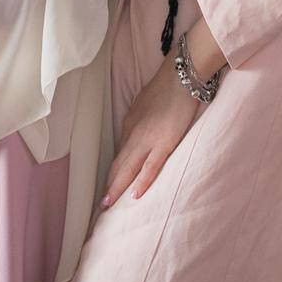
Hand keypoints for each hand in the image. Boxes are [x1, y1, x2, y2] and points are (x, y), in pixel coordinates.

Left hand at [101, 51, 199, 206]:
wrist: (180, 76)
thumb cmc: (166, 88)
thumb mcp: (144, 105)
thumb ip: (139, 122)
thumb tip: (136, 135)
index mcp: (130, 125)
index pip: (119, 154)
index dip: (112, 172)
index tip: (107, 187)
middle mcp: (134, 134)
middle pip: (118, 164)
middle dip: (109, 185)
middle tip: (101, 204)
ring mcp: (148, 139)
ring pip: (128, 169)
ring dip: (117, 187)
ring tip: (108, 205)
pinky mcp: (164, 142)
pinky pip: (151, 167)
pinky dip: (142, 182)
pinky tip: (134, 196)